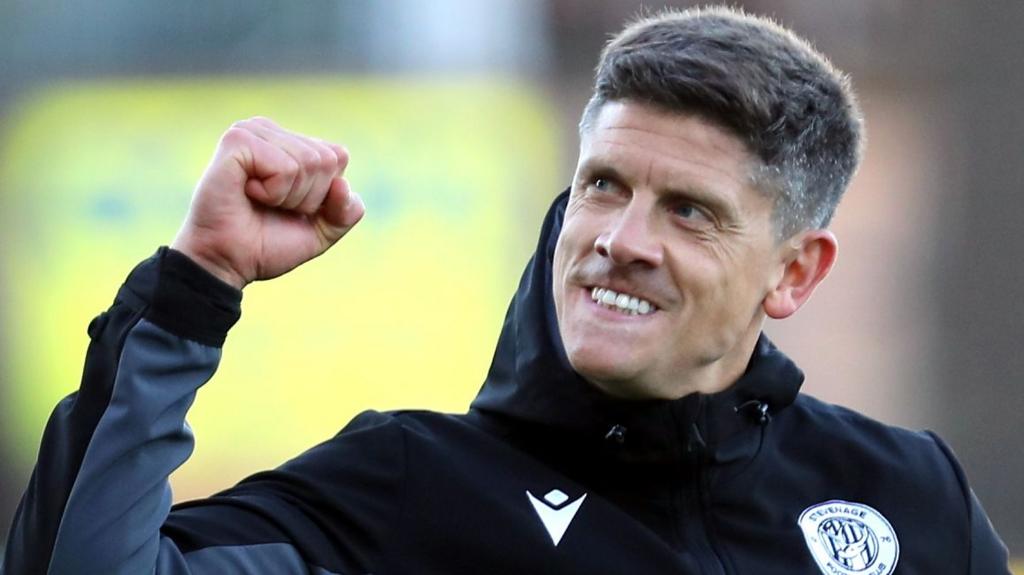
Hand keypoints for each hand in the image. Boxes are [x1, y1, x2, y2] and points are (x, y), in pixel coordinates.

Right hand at [171, 117, 364, 288]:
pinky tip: (247, 193)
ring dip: (288, 196)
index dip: (324, 195)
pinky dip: (273, 192)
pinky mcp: (238, 139)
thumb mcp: (322, 231)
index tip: (292, 208)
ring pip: (310, 162)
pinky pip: (286, 168)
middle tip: (272, 207)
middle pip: (327, 160)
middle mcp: (271, 130)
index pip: (339, 156)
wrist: (227, 262)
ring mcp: (253, 131)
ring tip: (258, 200)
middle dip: (307, 197)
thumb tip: (342, 183)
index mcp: (290, 142)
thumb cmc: (266, 244)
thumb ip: (347, 211)